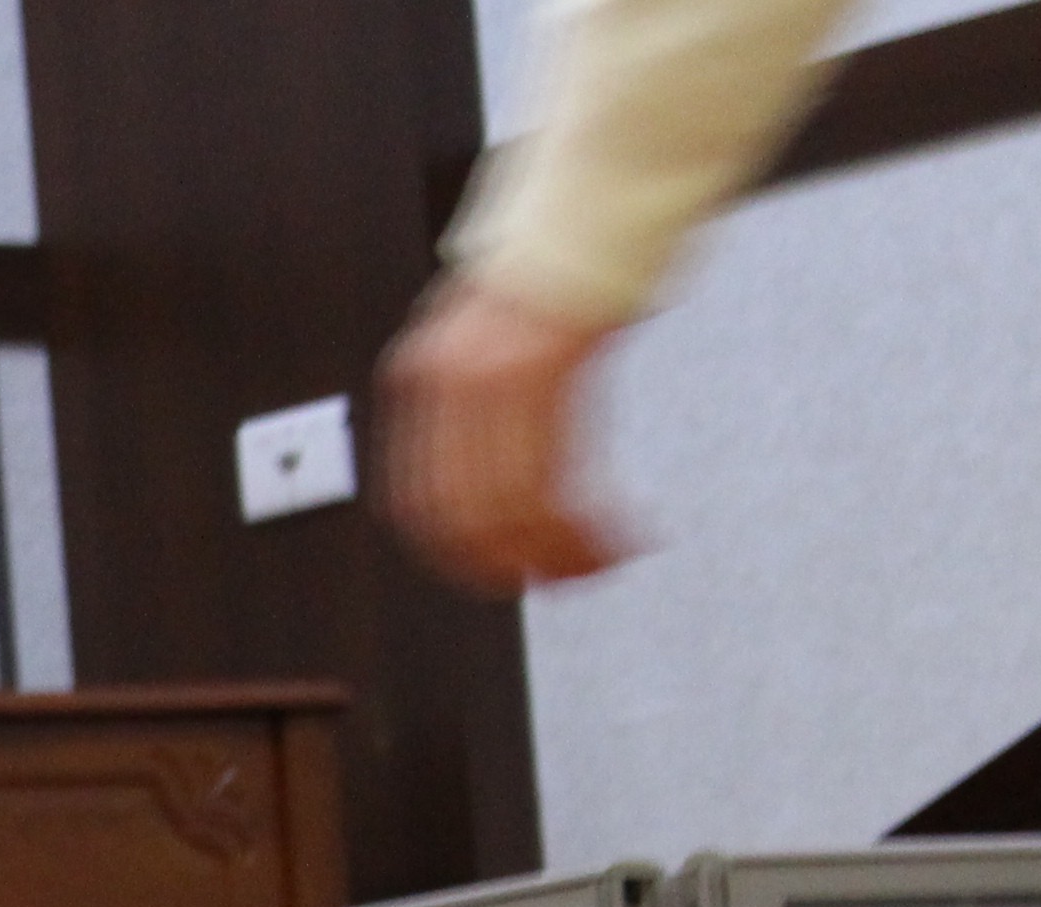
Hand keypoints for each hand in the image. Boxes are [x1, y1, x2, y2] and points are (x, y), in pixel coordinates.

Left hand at [376, 274, 631, 595]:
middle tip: (561, 584)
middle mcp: (444, 378)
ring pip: (509, 507)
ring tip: (602, 566)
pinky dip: (586, 524)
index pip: (419, 499)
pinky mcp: (545, 364)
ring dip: (561, 551)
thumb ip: (484, 399)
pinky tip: (621, 535)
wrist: (596, 188)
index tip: (501, 577)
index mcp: (423, 376)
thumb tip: (500, 478)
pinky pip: (552, 479)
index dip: (460, 554)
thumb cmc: (560, 262)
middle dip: (512, 563)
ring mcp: (489, 372)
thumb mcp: (494, 337)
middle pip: (461, 514)